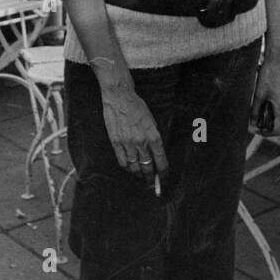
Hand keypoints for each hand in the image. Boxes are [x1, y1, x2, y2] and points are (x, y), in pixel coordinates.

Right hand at [91, 58, 168, 181]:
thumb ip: (154, 137)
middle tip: (152, 183)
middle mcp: (141, 142)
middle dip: (151, 178)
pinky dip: (127, 168)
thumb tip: (156, 154)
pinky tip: (130, 169)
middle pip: (148, 167)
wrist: (120, 97)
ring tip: (141, 178)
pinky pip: (122, 162)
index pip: (161, 161)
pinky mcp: (115, 142)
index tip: (164, 178)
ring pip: (135, 167)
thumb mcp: (152, 121)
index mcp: (153, 135)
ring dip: (139, 175)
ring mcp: (127, 143)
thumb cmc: (137, 106)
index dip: (163, 173)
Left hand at [250, 47, 279, 136]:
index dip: (266, 134)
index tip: (257, 130)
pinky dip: (275, 102)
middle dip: (266, 119)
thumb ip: (255, 111)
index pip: (277, 130)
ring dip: (270, 110)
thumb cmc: (267, 75)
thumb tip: (251, 123)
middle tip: (255, 115)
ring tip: (261, 100)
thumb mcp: (258, 94)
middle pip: (278, 120)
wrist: (277, 59)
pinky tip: (268, 93)